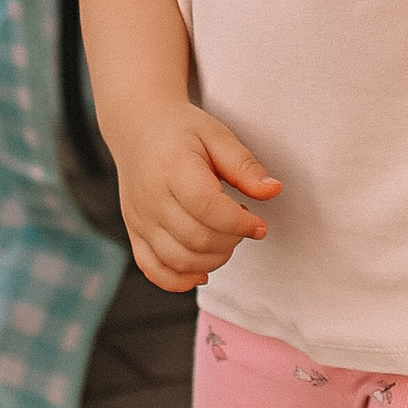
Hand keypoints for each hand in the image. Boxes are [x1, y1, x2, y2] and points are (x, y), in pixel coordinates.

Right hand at [107, 103, 281, 292]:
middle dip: (230, 241)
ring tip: (225, 239)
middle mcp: (151, 198)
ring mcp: (139, 219)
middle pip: (196, 239)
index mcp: (172, 168)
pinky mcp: (134, 231)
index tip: (260, 225)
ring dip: (212, 260)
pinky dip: (178, 280)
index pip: (207, 208)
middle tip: (243, 225)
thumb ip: (244, 166)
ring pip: (178, 259)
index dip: (239, 224)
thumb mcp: (216, 135)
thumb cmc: (180, 131)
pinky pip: (152, 268)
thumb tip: (273, 191)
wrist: (137, 128)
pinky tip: (202, 272)